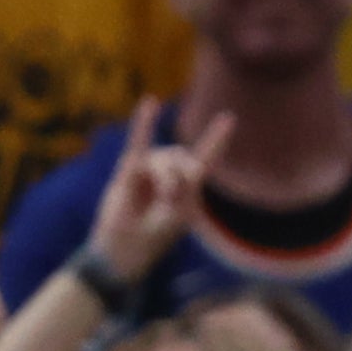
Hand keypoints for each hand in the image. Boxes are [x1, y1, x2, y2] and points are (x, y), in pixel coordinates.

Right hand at [89, 97, 233, 282]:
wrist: (123, 248)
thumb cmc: (152, 237)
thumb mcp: (177, 215)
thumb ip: (183, 187)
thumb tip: (171, 166)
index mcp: (188, 188)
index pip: (206, 157)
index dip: (217, 138)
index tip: (229, 117)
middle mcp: (169, 174)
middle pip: (182, 157)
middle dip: (179, 174)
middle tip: (168, 198)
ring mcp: (148, 170)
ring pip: (162, 156)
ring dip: (163, 174)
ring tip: (156, 196)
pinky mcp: (129, 169)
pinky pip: (138, 141)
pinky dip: (145, 122)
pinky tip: (150, 102)